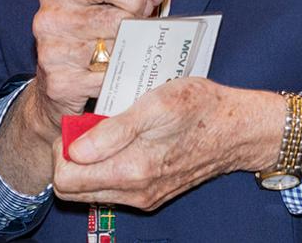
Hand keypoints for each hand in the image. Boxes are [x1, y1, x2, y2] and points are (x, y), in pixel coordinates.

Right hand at [0, 0, 168, 193]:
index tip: (148, 3)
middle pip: (111, 16)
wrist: (61, 97)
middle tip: (149, 35)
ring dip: (133, 57)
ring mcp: (49, 53)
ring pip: (112, 50)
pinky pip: (106, 81)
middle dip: (139, 27)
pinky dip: (121, 83)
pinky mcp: (58, 84)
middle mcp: (47, 17)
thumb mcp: (117, 8)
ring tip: (137, 58)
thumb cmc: (95, 44)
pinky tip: (121, 82)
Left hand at [52, 78, 281, 210]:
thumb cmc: (200, 108)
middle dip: (70, 157)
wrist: (238, 129)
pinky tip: (125, 139)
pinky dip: (108, 165)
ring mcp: (143, 197)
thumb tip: (76, 149)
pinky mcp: (151, 194)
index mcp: (132, 171)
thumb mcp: (155, 105)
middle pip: (72, 189)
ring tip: (109, 129)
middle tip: (90, 126)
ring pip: (91, 190)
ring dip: (89, 162)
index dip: (63, 148)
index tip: (80, 124)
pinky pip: (112, 188)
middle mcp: (135, 193)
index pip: (64, 178)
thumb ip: (113, 131)